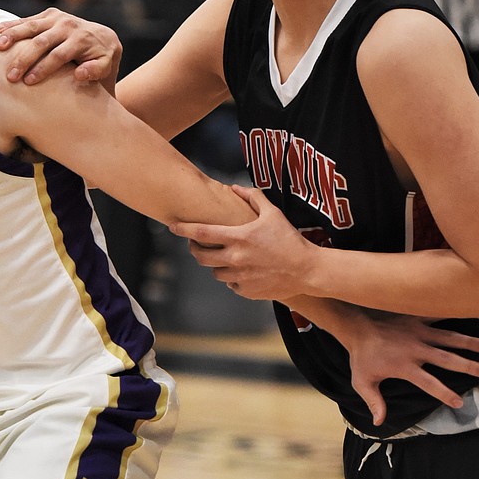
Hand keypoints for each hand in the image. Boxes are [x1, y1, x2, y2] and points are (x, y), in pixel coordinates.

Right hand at [0, 8, 121, 89]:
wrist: (103, 37)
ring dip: (13, 37)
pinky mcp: (48, 15)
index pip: (59, 55)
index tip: (29, 82)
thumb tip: (79, 74)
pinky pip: (27, 20)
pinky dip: (11, 25)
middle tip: (10, 75)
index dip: (43, 68)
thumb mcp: (105, 66)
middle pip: (42, 42)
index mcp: (81, 39)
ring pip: (31, 27)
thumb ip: (96, 70)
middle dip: (25, 59)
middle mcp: (68, 25)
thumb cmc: (101, 59)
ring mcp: (57, 18)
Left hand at [170, 185, 313, 298]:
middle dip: (194, 249)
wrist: (306, 270)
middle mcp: (235, 259)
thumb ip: (252, 197)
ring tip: (225, 256)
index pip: (201, 233)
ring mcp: (239, 276)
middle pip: (200, 256)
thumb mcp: (273, 213)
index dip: (183, 229)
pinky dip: (232, 277)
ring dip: (215, 264)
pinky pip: (230, 284)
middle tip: (196, 244)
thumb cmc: (290, 239)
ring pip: (214, 271)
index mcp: (239, 238)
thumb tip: (234, 188)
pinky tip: (243, 270)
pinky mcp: (245, 290)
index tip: (172, 226)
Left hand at [337, 311, 478, 427]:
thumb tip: (379, 422)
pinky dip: (454, 315)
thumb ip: (373, 402)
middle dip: (468, 365)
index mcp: (405, 366)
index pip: (429, 383)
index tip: (459, 402)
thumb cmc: (360, 357)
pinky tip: (471, 314)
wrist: (355, 326)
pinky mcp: (416, 319)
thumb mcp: (362, 383)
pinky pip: (438, 316)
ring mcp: (418, 332)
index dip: (445, 394)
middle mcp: (416, 349)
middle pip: (447, 359)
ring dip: (469, 342)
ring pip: (449, 337)